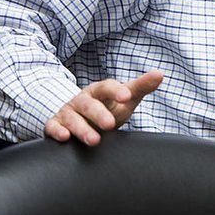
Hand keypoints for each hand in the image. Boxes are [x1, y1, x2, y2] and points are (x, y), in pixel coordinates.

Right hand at [44, 70, 163, 145]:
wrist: (82, 117)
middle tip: (110, 124)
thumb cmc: (108, 107)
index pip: (108, 87)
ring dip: (82, 129)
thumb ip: (142, 87)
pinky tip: (64, 137)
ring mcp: (68, 112)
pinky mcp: (56, 124)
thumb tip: (160, 74)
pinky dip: (57, 131)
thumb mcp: (126, 98)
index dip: (117, 90)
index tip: (127, 96)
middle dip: (98, 114)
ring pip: (72, 118)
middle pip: (89, 104)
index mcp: (100, 90)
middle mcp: (82, 99)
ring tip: (94, 140)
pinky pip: (53, 126)